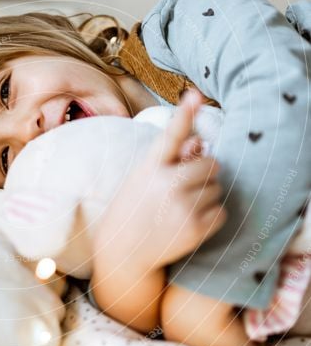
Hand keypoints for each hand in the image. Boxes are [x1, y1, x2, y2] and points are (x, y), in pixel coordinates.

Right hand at [93, 88, 226, 271]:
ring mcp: (182, 207)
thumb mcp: (143, 177)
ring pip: (218, 188)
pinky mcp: (195, 229)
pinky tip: (189, 221)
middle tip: (184, 187)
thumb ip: (171, 159)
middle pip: (212, 165)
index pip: (170, 135)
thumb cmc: (135, 208)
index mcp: (150, 167)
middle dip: (204, 173)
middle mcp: (166, 184)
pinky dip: (211, 215)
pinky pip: (221, 212)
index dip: (184, 113)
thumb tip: (202, 143)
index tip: (195, 94)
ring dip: (207, 195)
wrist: (123, 252)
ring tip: (181, 207)